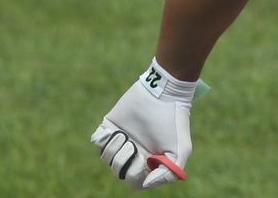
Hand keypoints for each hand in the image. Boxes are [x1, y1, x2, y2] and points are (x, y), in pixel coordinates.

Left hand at [92, 60, 194, 189]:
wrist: (163, 93)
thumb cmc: (173, 122)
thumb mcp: (181, 150)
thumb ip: (168, 174)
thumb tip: (146, 184)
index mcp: (148, 160)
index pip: (135, 181)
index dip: (135, 175)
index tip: (143, 159)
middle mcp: (134, 151)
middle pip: (118, 171)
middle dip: (123, 162)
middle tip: (133, 146)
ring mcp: (121, 139)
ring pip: (106, 157)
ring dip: (114, 148)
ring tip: (125, 135)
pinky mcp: (110, 126)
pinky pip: (96, 141)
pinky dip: (103, 139)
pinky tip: (116, 130)